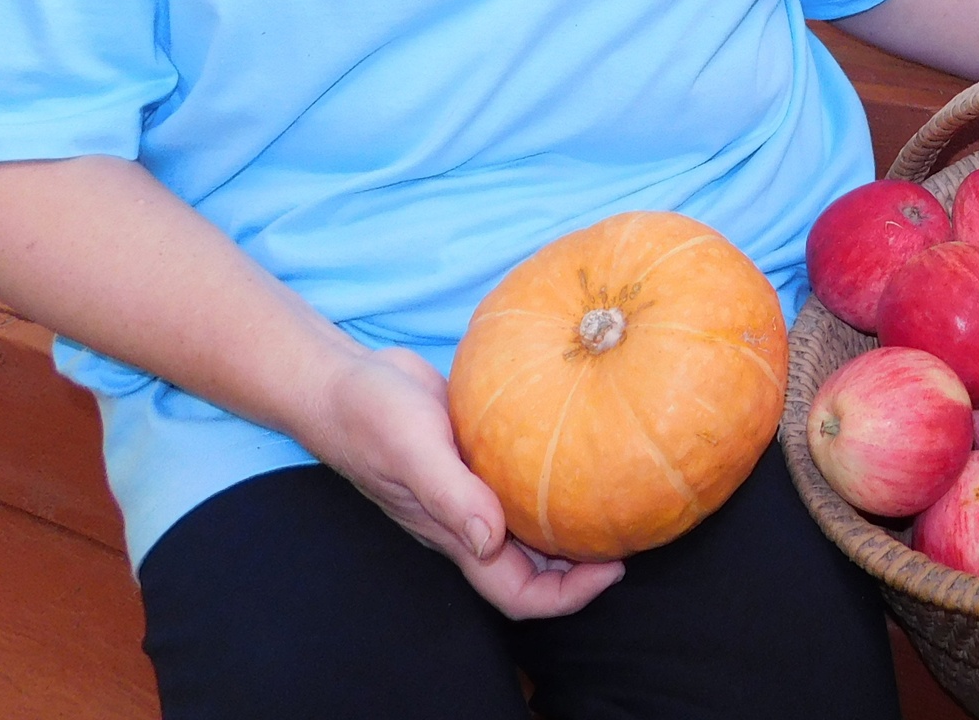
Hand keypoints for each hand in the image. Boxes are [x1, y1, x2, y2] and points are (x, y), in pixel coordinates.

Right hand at [305, 346, 623, 618]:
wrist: (345, 381)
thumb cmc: (370, 419)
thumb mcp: (412, 451)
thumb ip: (450, 495)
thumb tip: (490, 540)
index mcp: (455, 536)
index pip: (517, 594)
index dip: (567, 596)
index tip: (614, 569)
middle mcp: (470, 521)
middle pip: (535, 568)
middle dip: (584, 565)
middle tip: (632, 532)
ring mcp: (476, 489)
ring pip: (532, 525)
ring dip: (574, 521)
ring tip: (621, 494)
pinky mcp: (480, 455)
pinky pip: (525, 478)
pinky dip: (558, 473)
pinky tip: (588, 443)